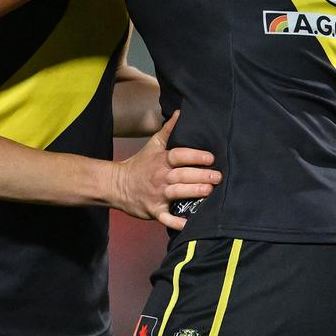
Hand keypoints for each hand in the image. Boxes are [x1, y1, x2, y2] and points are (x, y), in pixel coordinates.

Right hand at [114, 111, 221, 230]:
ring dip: (193, 192)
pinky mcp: (154, 210)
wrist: (118, 185)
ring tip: (209, 191)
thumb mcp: (153, 144)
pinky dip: (177, 222)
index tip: (211, 158)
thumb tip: (180, 111)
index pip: (179, 155)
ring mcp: (157, 195)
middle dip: (200, 175)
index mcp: (161, 160)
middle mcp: (160, 177)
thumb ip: (168, 129)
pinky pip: (166, 218)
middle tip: (217, 177)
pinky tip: (190, 224)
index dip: (195, 156)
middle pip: (182, 175)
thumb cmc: (140, 164)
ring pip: (177, 193)